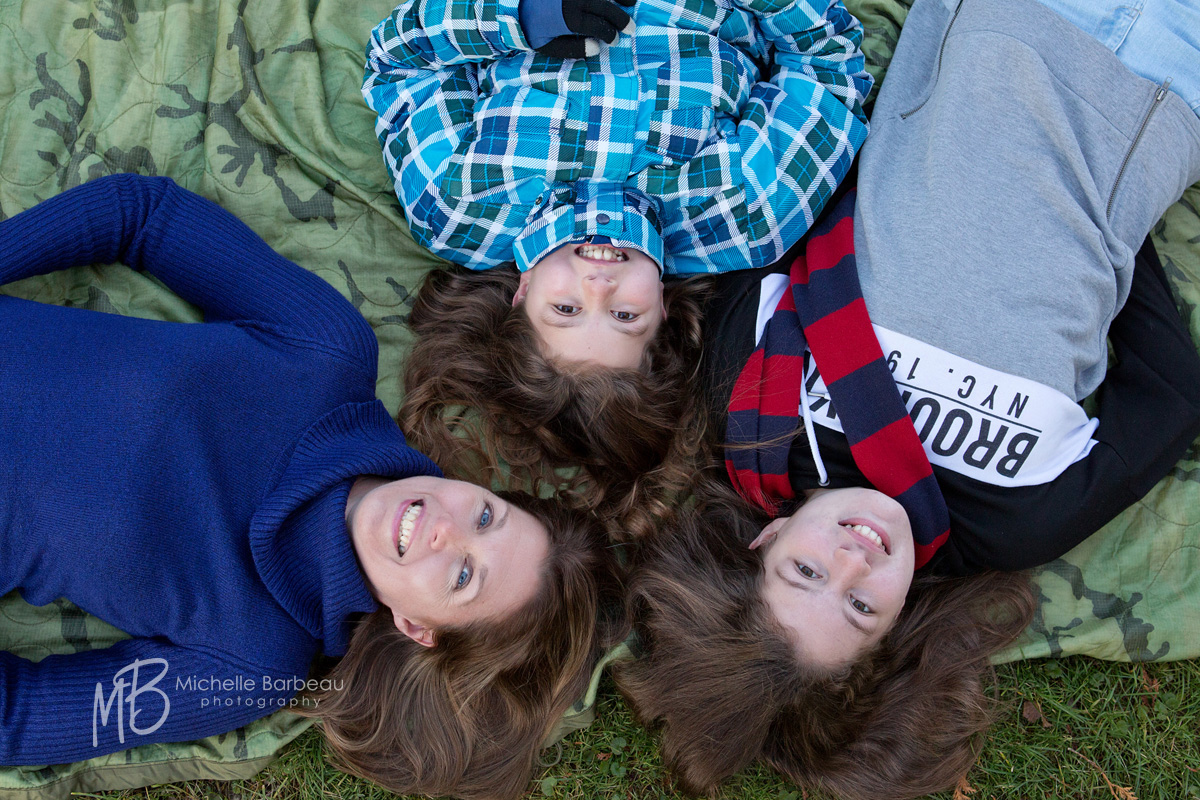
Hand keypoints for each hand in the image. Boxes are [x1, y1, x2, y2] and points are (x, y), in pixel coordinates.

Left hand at [520, 0, 634, 58]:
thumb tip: (596, 48)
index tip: (614, 41)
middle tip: (632, 29)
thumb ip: (571, 49)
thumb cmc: (530, 22)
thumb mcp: (544, 43)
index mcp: (570, 18)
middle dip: (621, 20)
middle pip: (607, 8)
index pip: (600, 27)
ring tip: (631, 4)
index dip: (611, 35)